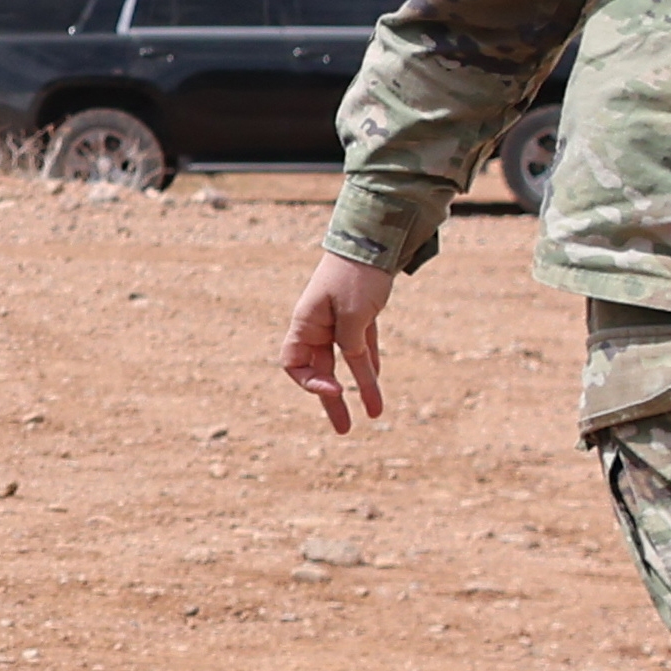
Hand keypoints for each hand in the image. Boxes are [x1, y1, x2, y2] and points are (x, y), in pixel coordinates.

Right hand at [280, 248, 396, 434]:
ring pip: (346, 362)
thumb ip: (352, 344)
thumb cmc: (356, 275)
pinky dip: (370, 366)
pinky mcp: (361, 315)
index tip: (336, 389)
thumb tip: (357, 368)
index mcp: (306, 322)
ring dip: (360, 388)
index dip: (311, 383)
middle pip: (320, 370)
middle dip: (332, 401)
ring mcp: (340, 320)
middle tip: (344, 431)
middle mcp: (319, 324)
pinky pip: (363, 348)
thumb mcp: (353, 314)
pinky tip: (376, 385)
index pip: (294, 363)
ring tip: (374, 415)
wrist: (374, 240)